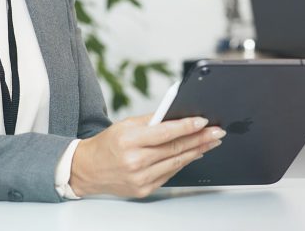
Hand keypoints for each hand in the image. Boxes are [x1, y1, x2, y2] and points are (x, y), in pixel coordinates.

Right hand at [69, 114, 223, 197]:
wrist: (87, 170)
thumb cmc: (107, 144)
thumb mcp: (125, 125)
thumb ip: (152, 120)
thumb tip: (177, 115)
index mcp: (129, 141)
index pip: (165, 132)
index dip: (187, 126)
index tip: (203, 121)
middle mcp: (135, 161)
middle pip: (175, 148)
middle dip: (200, 139)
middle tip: (217, 132)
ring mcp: (140, 178)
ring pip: (176, 162)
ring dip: (197, 151)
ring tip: (211, 142)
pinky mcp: (143, 190)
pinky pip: (169, 174)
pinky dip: (183, 162)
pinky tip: (193, 154)